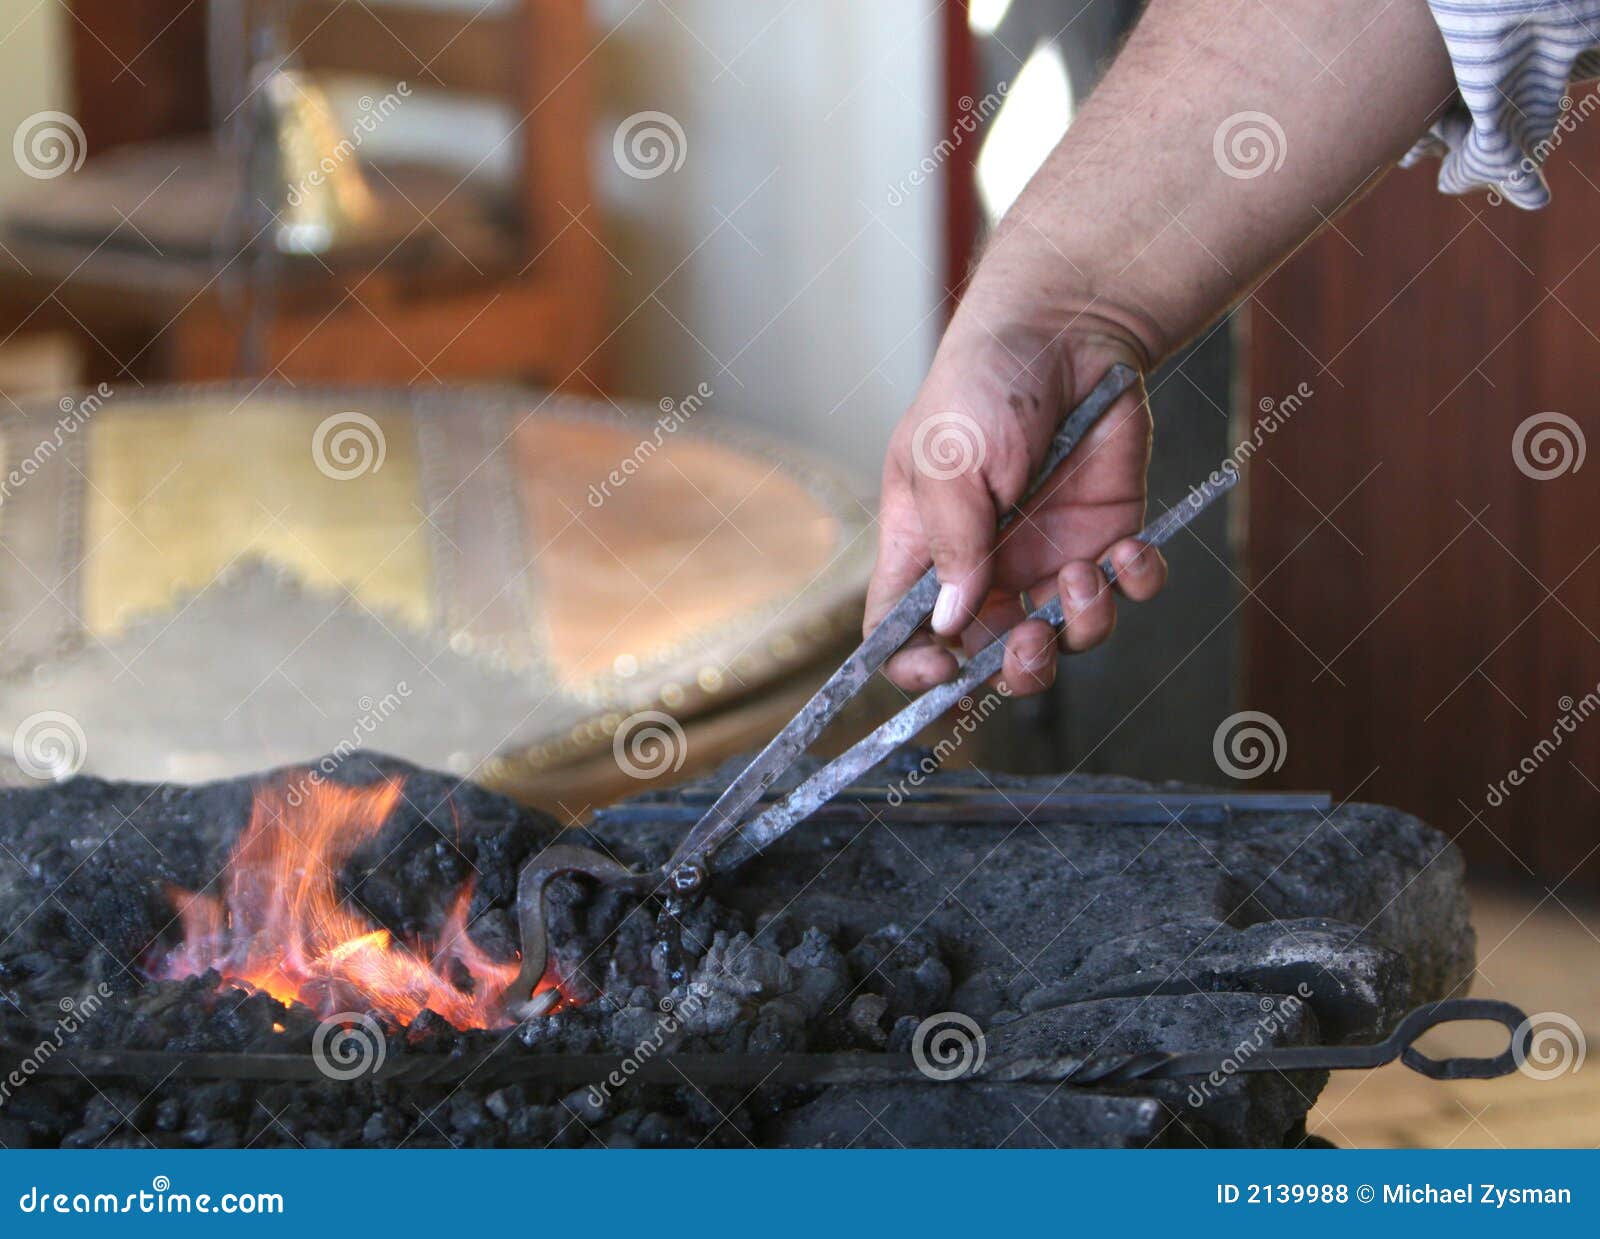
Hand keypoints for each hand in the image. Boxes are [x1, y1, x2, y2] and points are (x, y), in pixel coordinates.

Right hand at [866, 317, 1167, 696]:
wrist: (1069, 330)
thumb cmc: (985, 382)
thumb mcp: (950, 458)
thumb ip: (953, 541)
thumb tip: (953, 622)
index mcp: (925, 549)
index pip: (899, 630)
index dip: (913, 666)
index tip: (944, 670)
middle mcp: (985, 565)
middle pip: (989, 657)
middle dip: (1015, 669)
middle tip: (1032, 639)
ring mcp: (1048, 556)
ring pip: (1065, 638)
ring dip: (1080, 623)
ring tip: (1085, 572)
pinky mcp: (1107, 537)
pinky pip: (1127, 592)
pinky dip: (1135, 584)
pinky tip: (1130, 551)